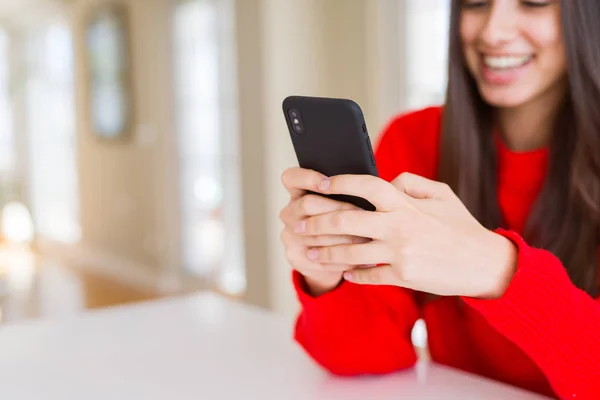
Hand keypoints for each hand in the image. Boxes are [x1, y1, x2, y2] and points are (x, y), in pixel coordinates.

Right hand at [279, 168, 369, 295]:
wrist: (329, 259)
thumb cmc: (343, 223)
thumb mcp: (343, 203)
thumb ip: (352, 193)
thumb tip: (378, 185)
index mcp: (298, 193)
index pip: (292, 177)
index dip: (307, 178)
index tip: (327, 182)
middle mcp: (289, 213)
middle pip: (307, 203)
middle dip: (338, 209)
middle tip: (363, 215)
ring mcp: (289, 236)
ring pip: (317, 234)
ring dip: (344, 238)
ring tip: (367, 240)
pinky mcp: (295, 257)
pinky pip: (319, 257)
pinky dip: (341, 260)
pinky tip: (358, 260)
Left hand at [295, 172, 517, 297]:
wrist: (484, 264)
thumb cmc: (460, 226)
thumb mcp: (441, 194)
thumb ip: (410, 183)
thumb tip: (385, 182)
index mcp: (406, 203)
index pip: (366, 185)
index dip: (340, 181)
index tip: (321, 183)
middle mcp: (398, 226)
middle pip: (346, 219)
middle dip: (317, 221)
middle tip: (298, 224)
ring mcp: (399, 253)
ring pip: (350, 251)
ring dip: (325, 252)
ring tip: (308, 251)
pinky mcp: (402, 276)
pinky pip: (367, 275)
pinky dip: (351, 274)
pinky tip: (342, 272)